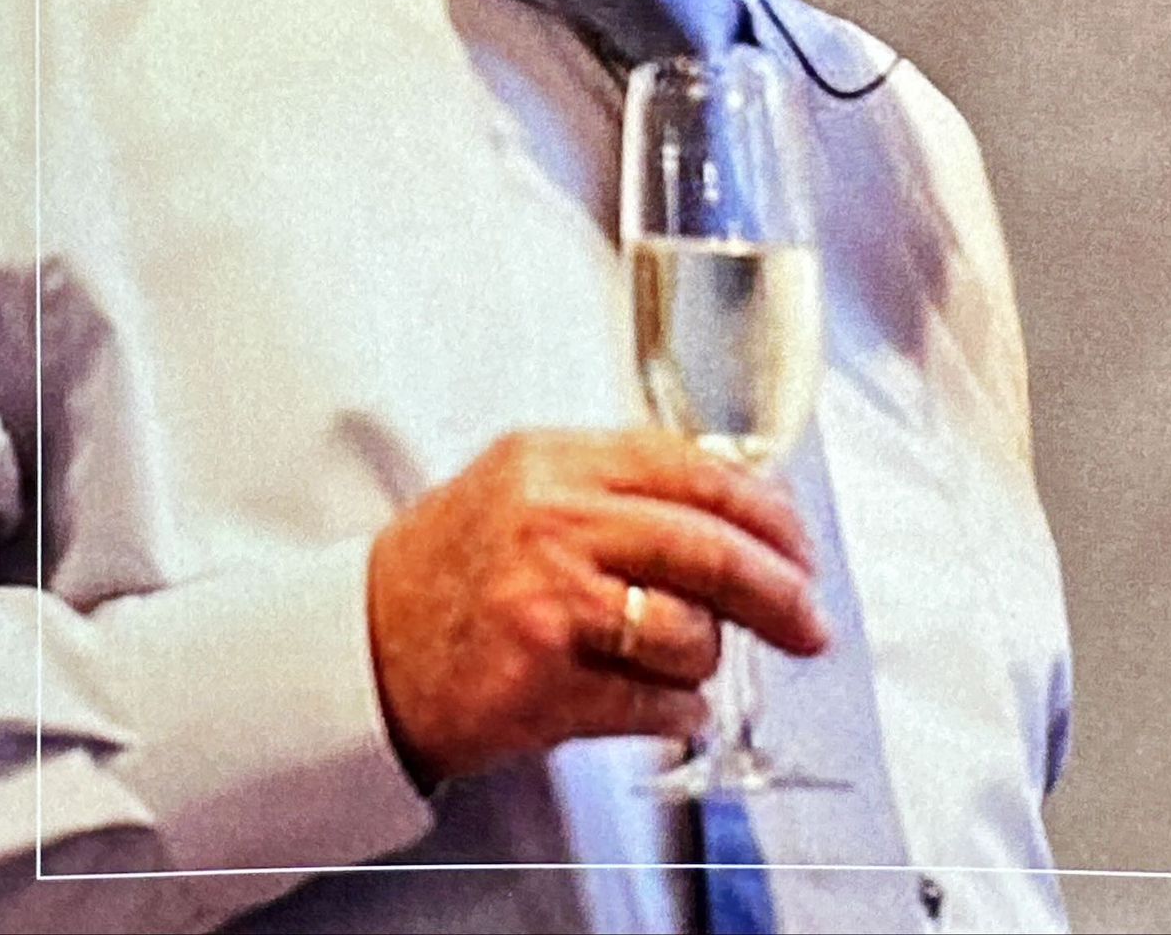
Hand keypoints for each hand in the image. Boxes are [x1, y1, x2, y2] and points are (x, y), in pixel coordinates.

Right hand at [367, 428, 829, 787]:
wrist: (361, 646)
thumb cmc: (451, 565)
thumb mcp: (525, 481)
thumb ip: (616, 480)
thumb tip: (734, 501)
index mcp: (557, 461)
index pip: (696, 471)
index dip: (767, 513)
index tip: (799, 546)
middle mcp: (555, 523)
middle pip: (710, 549)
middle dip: (781, 592)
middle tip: (809, 620)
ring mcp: (549, 605)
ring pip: (691, 632)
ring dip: (706, 657)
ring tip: (678, 659)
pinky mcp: (543, 685)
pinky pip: (656, 703)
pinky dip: (677, 710)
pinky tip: (662, 703)